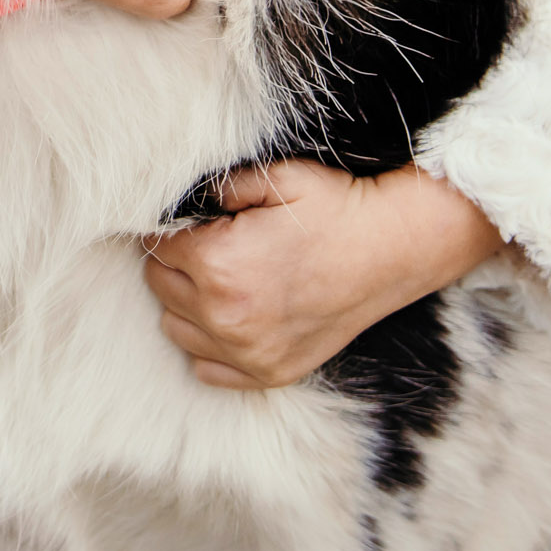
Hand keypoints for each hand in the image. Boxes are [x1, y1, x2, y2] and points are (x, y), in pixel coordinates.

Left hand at [140, 159, 504, 388]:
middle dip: (175, 262)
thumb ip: (221, 187)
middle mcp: (225, 317)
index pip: (158, 247)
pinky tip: (231, 314)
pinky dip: (209, 343)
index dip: (169, 227)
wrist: (392, 249)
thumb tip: (183, 200)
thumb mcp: (276, 177)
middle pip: (162, 287)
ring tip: (218, 275)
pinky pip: (207, 368)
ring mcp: (248, 352)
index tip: (187, 219)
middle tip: (205, 241)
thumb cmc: (335, 208)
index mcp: (219, 265)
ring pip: (177, 328)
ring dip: (186, 301)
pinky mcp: (269, 373)